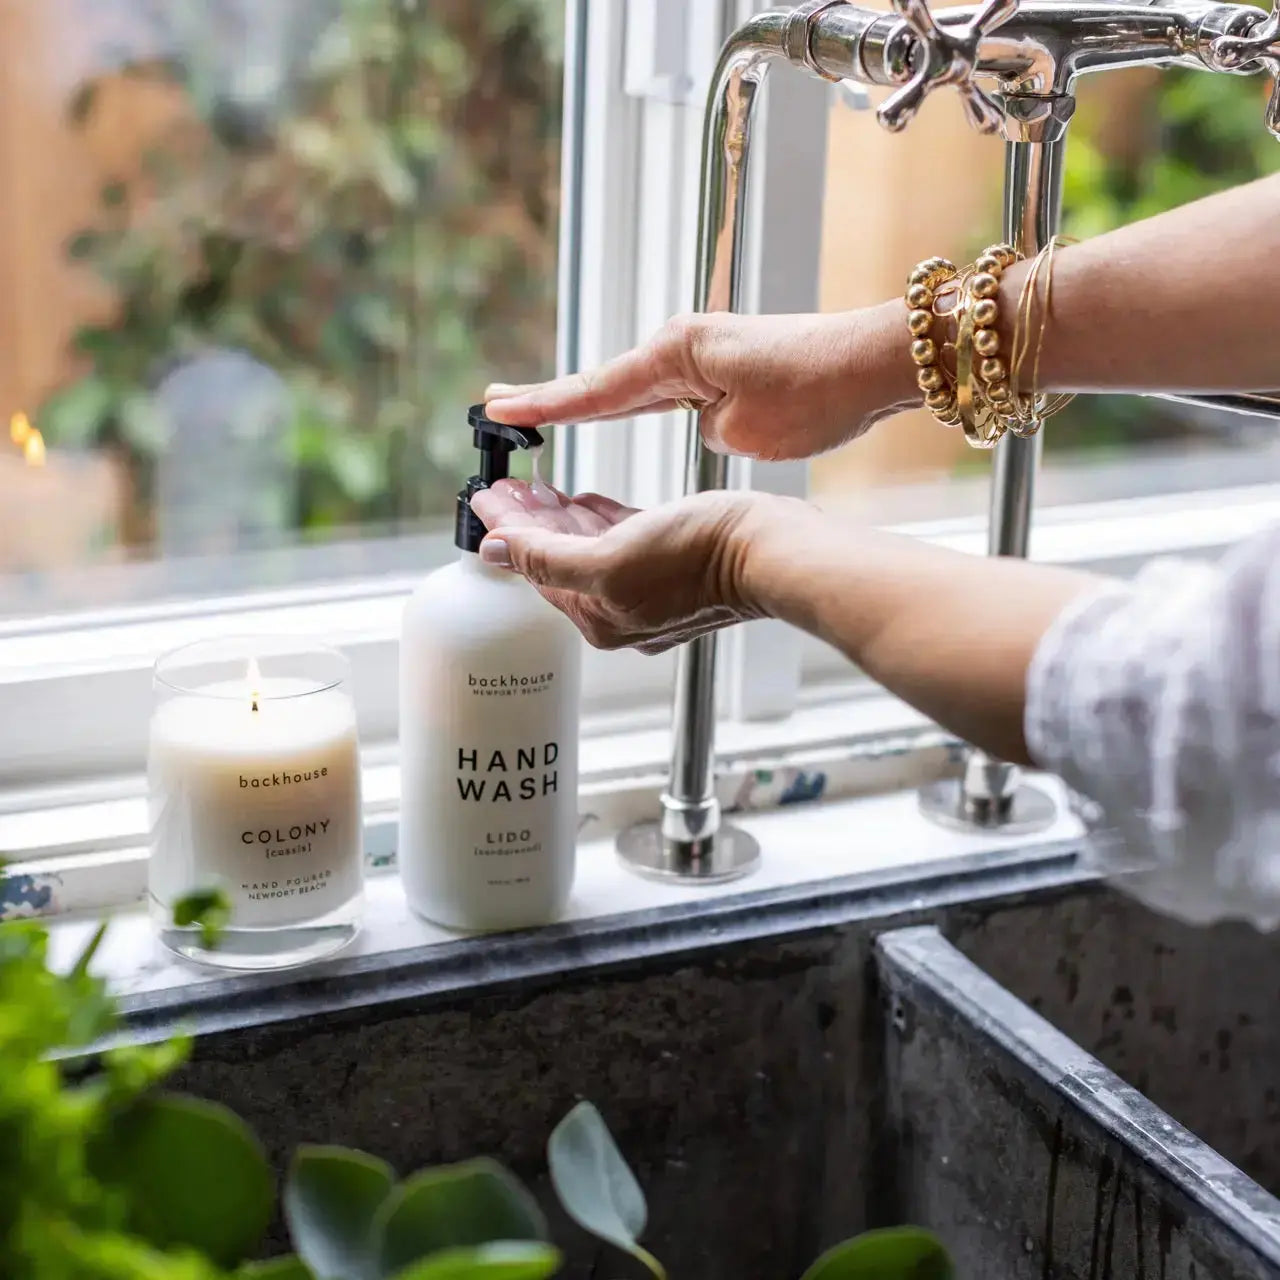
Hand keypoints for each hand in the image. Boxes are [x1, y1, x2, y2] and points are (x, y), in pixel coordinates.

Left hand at [470, 480, 780, 652]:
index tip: (486, 497)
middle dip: (528, 523)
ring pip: (589, 549)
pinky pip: (623, 540)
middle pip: (559, 562)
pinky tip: (584, 499)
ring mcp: (650, 589)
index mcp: (602, 619)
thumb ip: (547, 558)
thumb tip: (496, 551)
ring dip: (559, 518)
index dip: (508, 533)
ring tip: (533, 486)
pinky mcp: (675, 563)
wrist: (771, 550)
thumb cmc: (700, 556)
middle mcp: (623, 611)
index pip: (538, 573)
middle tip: (504, 486)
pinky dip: (598, 519)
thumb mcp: (610, 558)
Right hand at [483, 304, 916, 461]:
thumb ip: (711, 427)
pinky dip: (627, 402)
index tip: (499, 411)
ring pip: (629, 386)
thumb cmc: (816, 392)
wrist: (872, 364)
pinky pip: (660, 389)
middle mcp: (682, 348)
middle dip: (551, 399)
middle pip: (603, 383)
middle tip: (495, 405)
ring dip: (586, 399)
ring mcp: (702, 355)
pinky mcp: (723, 366)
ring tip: (536, 409)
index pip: (598, 391)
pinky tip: (612, 408)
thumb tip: (708, 421)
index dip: (546, 406)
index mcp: (677, 356)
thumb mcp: (747, 429)